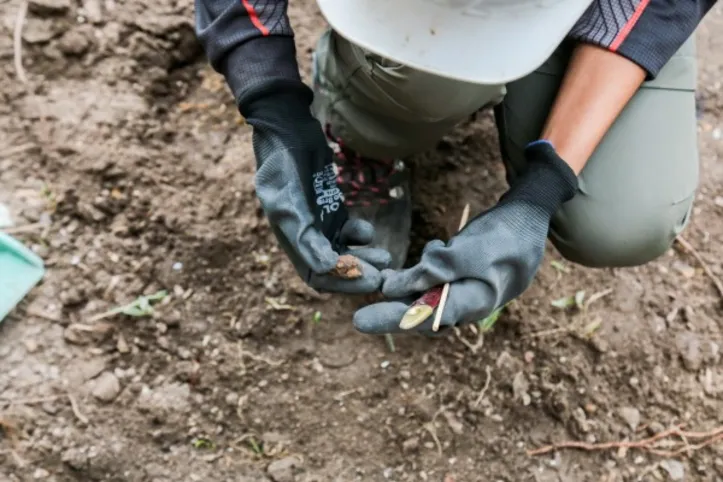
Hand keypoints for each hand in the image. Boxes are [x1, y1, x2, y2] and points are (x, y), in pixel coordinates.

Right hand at [241, 81, 390, 292]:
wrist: (287, 130)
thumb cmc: (282, 165)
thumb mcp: (287, 200)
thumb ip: (304, 236)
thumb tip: (326, 268)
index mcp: (291, 241)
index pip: (318, 276)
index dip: (342, 283)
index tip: (369, 280)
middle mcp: (306, 237)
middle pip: (335, 269)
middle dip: (359, 273)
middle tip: (385, 273)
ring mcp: (320, 223)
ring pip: (346, 252)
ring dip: (365, 258)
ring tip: (386, 256)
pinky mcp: (332, 208)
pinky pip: (350, 232)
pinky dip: (361, 237)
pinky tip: (369, 232)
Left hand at [352, 141, 577, 333]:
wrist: (530, 218)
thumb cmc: (504, 235)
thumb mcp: (469, 251)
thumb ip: (434, 271)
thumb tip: (392, 290)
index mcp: (474, 303)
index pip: (426, 318)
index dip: (392, 321)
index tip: (361, 322)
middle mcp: (467, 303)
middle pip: (423, 314)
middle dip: (391, 314)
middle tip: (359, 320)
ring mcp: (466, 291)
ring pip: (426, 298)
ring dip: (404, 291)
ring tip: (381, 282)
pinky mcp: (462, 276)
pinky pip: (434, 283)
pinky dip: (419, 275)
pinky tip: (412, 263)